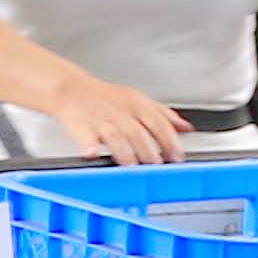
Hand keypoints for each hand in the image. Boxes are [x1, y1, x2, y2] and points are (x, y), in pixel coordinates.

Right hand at [51, 70, 193, 166]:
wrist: (71, 90)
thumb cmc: (105, 98)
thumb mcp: (138, 99)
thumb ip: (163, 114)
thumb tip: (186, 127)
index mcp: (136, 104)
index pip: (158, 122)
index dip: (169, 140)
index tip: (178, 156)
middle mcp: (120, 112)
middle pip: (138, 132)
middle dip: (150, 151)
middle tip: (157, 166)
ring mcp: (100, 121)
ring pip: (116, 136)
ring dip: (125, 152)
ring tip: (132, 166)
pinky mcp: (80, 127)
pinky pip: (85, 137)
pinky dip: (89, 146)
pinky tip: (93, 153)